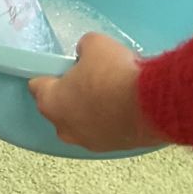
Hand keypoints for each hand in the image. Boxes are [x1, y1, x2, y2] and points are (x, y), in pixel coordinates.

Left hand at [29, 33, 159, 150]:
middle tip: (90, 79)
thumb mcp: (95, 44)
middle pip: (59, 108)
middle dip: (70, 95)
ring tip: (112, 94)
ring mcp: (89, 142)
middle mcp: (64, 128)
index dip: (50, 75)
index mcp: (50, 102)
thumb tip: (87, 53)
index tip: (65, 68)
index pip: (37, 87)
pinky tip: (126, 108)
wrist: (155, 105)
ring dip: (92, 111)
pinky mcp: (114, 149)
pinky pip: (105, 132)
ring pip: (82, 123)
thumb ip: (84, 49)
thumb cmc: (115, 73)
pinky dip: (111, 122)